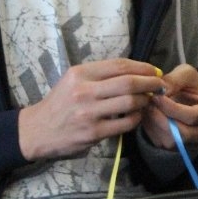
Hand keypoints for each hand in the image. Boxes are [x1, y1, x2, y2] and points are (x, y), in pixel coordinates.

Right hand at [17, 59, 164, 160]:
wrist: (37, 130)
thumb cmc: (60, 103)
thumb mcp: (73, 80)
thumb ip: (99, 75)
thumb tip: (134, 72)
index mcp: (80, 73)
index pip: (119, 65)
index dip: (142, 67)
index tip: (154, 70)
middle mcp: (84, 91)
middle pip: (128, 82)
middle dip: (150, 82)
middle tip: (160, 85)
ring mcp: (89, 113)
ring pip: (129, 103)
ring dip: (145, 101)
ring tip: (148, 100)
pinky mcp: (92, 133)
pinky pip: (124, 124)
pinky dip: (136, 118)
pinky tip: (137, 116)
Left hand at [142, 64, 197, 149]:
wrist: (185, 99)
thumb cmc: (188, 86)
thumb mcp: (185, 73)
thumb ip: (174, 79)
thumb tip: (162, 92)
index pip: (193, 117)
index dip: (171, 108)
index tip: (156, 96)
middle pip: (182, 134)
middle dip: (161, 118)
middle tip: (149, 104)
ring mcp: (195, 143)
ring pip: (171, 141)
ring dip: (155, 125)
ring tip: (149, 108)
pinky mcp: (180, 150)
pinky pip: (163, 145)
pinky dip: (152, 131)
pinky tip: (151, 117)